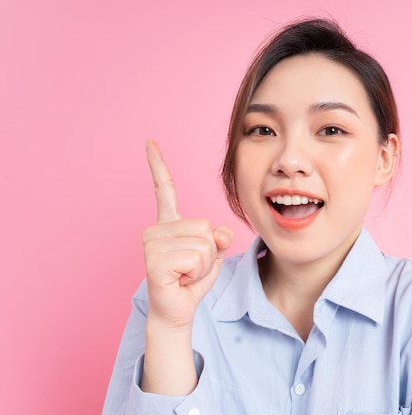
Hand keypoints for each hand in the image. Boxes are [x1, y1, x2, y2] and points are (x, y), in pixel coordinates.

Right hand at [142, 140, 232, 330]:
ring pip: (204, 244)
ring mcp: (152, 245)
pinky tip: (181, 280)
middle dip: (209, 252)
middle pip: (206, 227)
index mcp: (168, 224)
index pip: (165, 190)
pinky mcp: (154, 262)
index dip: (158, 165)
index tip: (149, 142)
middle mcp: (155, 230)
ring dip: (204, 265)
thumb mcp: (213, 255)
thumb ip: (218, 238)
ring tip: (186, 274)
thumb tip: (219, 232)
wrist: (177, 311)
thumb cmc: (192, 280)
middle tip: (191, 268)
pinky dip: (197, 273)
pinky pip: (196, 259)